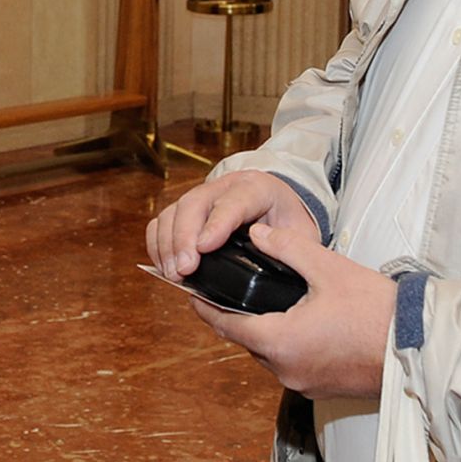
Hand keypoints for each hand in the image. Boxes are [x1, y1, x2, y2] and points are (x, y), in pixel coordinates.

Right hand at [145, 169, 319, 279]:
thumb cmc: (289, 222)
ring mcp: (203, 196)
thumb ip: (290, 247)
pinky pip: (163, 221)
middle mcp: (225, 187)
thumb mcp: (302, 234)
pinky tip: (165, 266)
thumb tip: (271, 264)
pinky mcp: (187, 209)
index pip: (234, 202)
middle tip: (184, 270)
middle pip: (195, 203)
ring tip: (173, 274)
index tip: (204, 248)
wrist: (279, 205)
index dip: (217, 224)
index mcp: (257, 189)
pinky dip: (158, 244)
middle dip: (184, 238)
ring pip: (174, 211)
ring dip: (168, 244)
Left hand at [193, 219, 396, 399]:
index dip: (206, 307)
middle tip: (233, 290)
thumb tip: (258, 232)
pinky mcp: (323, 389)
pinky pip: (292, 365)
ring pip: (270, 355)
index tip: (192, 292)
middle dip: (238, 317)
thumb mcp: (327, 268)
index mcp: (279, 341)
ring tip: (269, 303)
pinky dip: (289, 346)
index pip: (225, 325)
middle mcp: (285, 370)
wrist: (418, 346)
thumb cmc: (376, 310)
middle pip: (247, 341)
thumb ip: (286, 248)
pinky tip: (301, 324)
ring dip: (266, 332)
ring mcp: (304, 383)